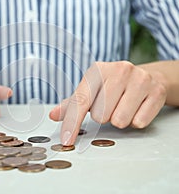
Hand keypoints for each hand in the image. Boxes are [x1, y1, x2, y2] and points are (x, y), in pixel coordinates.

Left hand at [49, 61, 166, 145]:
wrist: (147, 77)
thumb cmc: (112, 86)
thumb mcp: (91, 91)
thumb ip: (72, 104)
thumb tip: (53, 115)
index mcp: (98, 70)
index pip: (80, 101)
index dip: (72, 123)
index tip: (67, 140)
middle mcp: (119, 70)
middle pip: (100, 115)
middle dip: (103, 116)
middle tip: (110, 105)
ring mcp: (140, 79)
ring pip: (119, 120)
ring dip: (119, 119)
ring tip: (123, 106)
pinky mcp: (157, 91)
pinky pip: (139, 122)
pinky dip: (135, 120)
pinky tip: (136, 107)